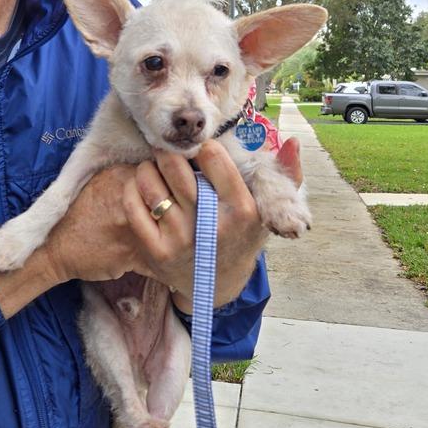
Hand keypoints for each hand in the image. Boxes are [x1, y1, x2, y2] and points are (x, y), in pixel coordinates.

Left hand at [120, 137, 303, 309]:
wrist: (219, 285)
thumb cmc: (244, 237)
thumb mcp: (270, 211)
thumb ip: (285, 176)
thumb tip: (294, 142)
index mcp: (242, 209)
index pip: (212, 157)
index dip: (203, 148)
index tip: (200, 151)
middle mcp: (211, 224)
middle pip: (175, 167)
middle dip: (169, 152)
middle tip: (169, 151)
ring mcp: (181, 239)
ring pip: (150, 183)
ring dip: (148, 167)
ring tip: (154, 167)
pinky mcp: (157, 251)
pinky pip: (134, 207)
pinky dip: (133, 189)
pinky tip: (142, 185)